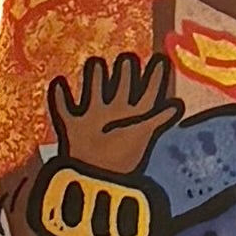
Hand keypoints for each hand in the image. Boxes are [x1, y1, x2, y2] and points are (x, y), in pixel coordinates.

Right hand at [49, 48, 173, 179]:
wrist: (97, 177)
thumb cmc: (122, 155)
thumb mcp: (143, 133)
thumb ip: (158, 118)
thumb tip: (177, 105)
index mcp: (135, 116)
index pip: (149, 92)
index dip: (156, 77)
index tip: (162, 59)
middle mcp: (116, 114)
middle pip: (122, 87)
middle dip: (125, 72)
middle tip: (128, 57)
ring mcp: (94, 118)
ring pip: (94, 91)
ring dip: (95, 78)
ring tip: (96, 62)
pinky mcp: (73, 126)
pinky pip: (64, 109)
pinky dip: (59, 97)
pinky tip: (58, 82)